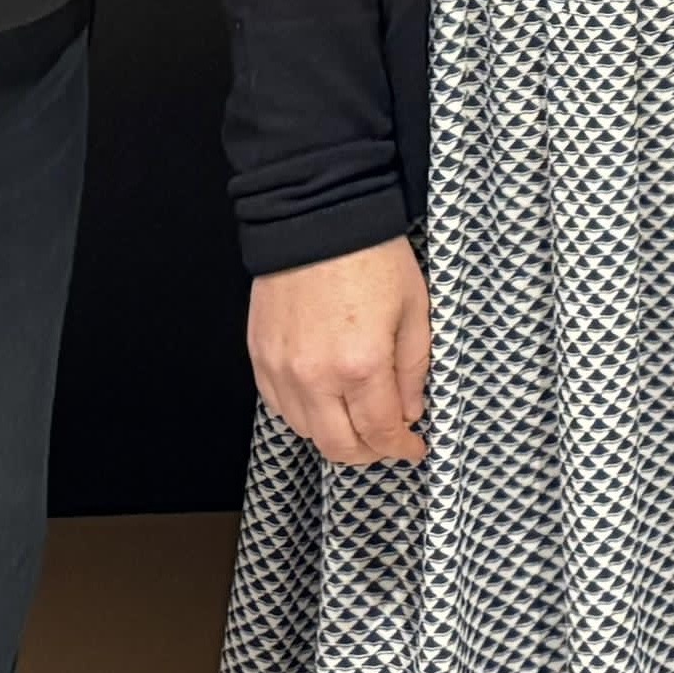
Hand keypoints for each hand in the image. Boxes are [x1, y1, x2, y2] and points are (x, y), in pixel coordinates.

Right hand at [252, 239, 433, 467]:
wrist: (317, 219)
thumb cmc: (372, 258)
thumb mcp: (414, 309)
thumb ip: (414, 369)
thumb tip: (409, 412)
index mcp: (362, 365)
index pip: (380, 433)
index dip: (401, 448)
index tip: (413, 448)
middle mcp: (315, 378)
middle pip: (339, 447)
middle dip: (369, 453)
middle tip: (388, 442)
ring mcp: (282, 371)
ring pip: (307, 433)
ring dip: (336, 436)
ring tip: (358, 419)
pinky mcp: (260, 358)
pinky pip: (281, 408)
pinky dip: (306, 414)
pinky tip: (326, 400)